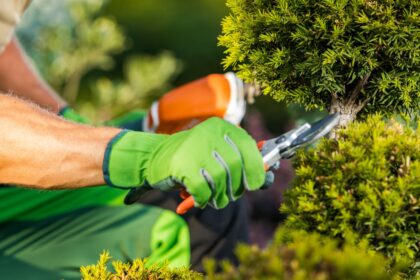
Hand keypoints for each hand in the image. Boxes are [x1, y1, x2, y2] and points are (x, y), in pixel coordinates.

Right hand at [104, 117, 265, 208]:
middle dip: (236, 187)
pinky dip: (203, 199)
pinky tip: (196, 199)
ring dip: (219, 196)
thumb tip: (268, 173)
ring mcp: (195, 147)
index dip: (256, 168)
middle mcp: (209, 133)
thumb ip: (239, 160)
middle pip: (236, 166)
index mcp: (221, 127)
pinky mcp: (182, 164)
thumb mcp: (216, 153)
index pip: (248, 147)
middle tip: (230, 196)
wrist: (153, 157)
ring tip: (214, 198)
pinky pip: (204, 190)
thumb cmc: (191, 158)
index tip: (256, 184)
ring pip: (221, 180)